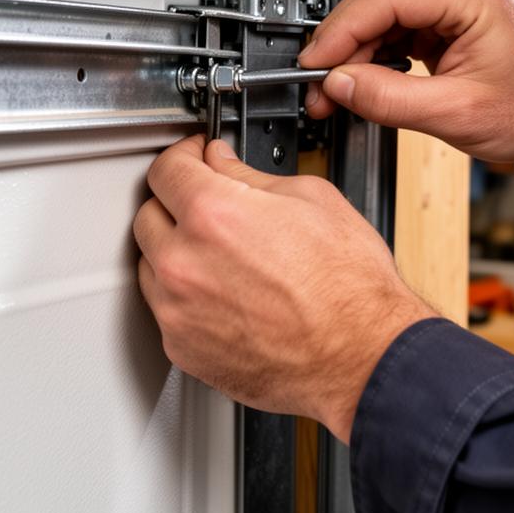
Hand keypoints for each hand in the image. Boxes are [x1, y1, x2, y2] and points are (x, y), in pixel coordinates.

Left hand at [133, 135, 432, 442]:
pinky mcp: (182, 349)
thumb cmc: (350, 287)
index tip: (193, 159)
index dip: (183, 155)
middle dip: (176, 203)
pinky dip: (185, 298)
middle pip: (148, 215)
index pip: (166, 168)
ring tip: (224, 257)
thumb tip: (223, 163)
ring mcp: (178, 311)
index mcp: (214, 215)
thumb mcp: (311, 199)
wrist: (364, 357)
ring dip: (176, 252)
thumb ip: (250, 175)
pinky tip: (225, 294)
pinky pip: (166, 310)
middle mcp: (185, 263)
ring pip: (152, 265)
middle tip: (210, 205)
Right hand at [300, 0, 513, 192]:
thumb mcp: (457, 113)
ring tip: (340, 93)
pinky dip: (377, 55)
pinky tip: (368, 82)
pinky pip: (398, 25)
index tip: (312, 67)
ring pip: (382, 13)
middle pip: (377, 0)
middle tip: (320, 88)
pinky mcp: (451, 12)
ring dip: (357, 54)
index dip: (338, 34)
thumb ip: (390, 100)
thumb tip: (338, 85)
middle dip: (342, 47)